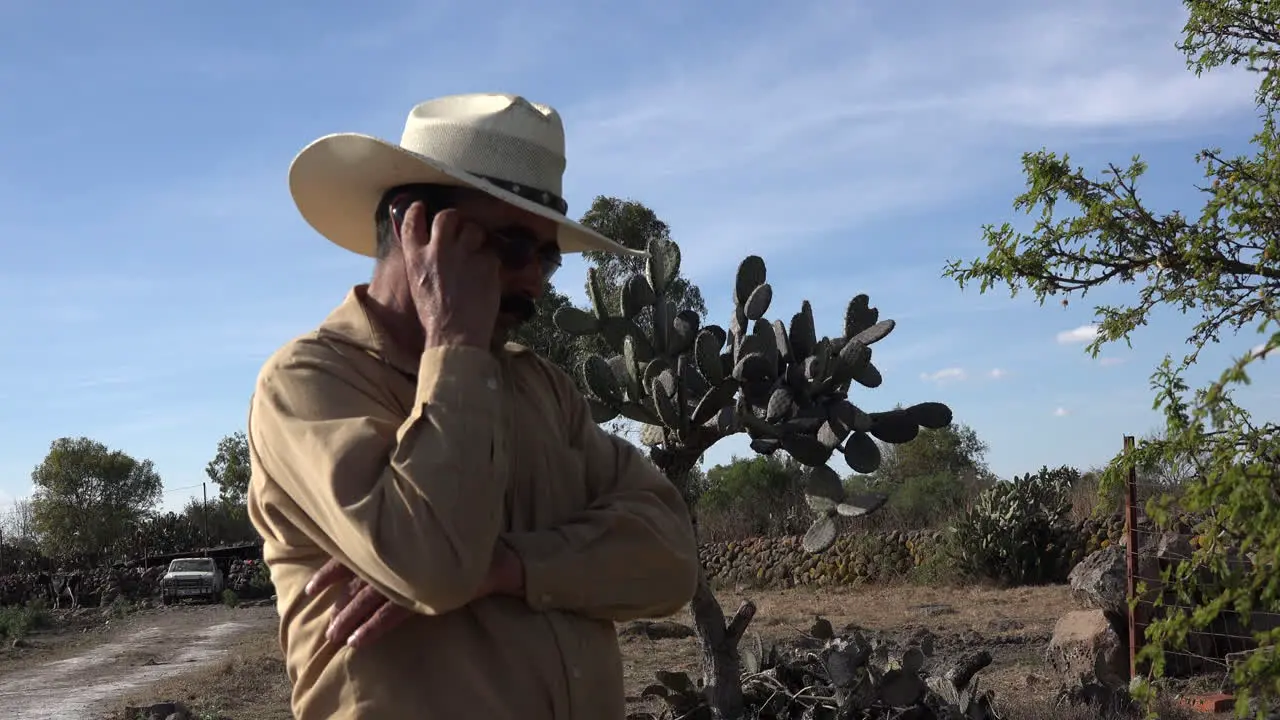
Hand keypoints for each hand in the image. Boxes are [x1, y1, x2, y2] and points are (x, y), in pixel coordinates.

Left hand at [305, 545, 525, 648]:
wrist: (499, 560)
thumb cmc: (460, 546)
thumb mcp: (425, 540)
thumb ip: (400, 545)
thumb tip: (366, 558)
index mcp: (398, 539)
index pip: (355, 554)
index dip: (330, 571)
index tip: (312, 588)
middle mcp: (401, 554)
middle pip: (359, 582)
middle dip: (340, 607)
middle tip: (326, 627)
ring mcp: (413, 573)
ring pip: (371, 599)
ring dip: (351, 620)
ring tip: (336, 638)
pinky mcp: (427, 592)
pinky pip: (393, 614)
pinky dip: (374, 628)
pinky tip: (359, 641)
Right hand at [399, 203, 500, 348]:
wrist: (456, 334)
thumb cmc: (435, 318)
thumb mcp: (418, 287)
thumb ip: (422, 265)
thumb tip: (430, 253)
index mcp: (416, 259)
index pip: (411, 224)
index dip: (416, 211)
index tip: (420, 206)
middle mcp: (438, 250)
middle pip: (446, 217)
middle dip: (454, 218)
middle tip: (460, 226)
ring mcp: (464, 254)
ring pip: (474, 229)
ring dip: (477, 237)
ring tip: (477, 252)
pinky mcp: (486, 262)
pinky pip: (491, 252)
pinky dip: (490, 261)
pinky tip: (488, 275)